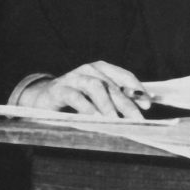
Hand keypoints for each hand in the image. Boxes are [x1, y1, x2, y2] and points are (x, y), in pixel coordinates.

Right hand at [14, 60, 149, 118]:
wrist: (41, 99)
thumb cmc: (75, 99)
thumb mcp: (97, 98)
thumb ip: (115, 100)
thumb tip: (139, 110)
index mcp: (100, 69)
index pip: (123, 76)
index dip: (137, 89)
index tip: (147, 106)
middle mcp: (87, 70)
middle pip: (111, 85)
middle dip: (126, 103)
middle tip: (136, 120)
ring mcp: (72, 78)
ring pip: (95, 86)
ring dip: (107, 104)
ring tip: (115, 120)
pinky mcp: (59, 89)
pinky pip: (75, 96)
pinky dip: (87, 107)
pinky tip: (94, 118)